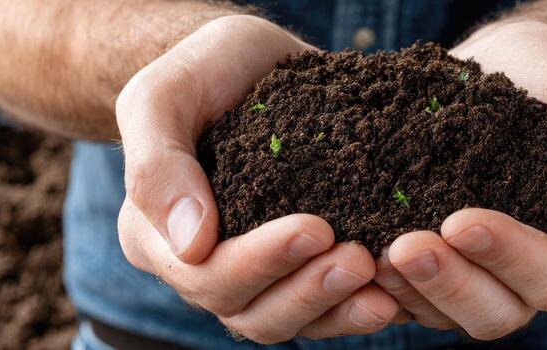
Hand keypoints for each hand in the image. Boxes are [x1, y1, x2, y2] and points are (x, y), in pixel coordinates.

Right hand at [115, 15, 399, 342]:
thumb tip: (191, 245)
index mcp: (155, 236)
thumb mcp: (163, 96)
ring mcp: (251, 271)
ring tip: (381, 285)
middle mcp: (200, 266)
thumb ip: (158, 164)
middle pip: (248, 311)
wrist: (248, 62)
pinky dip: (353, 306)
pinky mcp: (294, 265)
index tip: (316, 228)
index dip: (259, 263)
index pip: (203, 275)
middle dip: (307, 290)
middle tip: (360, 259)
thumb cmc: (202, 70)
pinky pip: (320, 307)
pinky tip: (392, 294)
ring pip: (286, 320)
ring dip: (335, 307)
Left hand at [374, 21, 546, 338]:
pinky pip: (421, 299)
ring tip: (378, 255)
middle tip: (405, 248)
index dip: (509, 254)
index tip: (460, 221)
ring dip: (416, 290)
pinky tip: (365, 256)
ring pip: (456, 314)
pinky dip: (394, 287)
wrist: (515, 60)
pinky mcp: (450, 267)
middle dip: (452, 281)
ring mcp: (493, 275)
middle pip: (502, 310)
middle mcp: (543, 271)